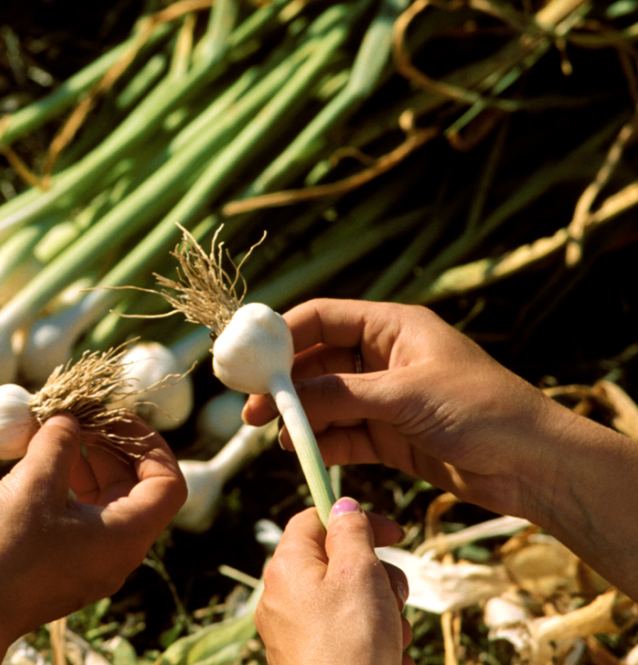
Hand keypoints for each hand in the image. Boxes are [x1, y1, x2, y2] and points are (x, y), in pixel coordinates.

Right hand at [0, 413, 186, 662]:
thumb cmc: (3, 553)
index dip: (147, 443)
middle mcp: (116, 554)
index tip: (112, 418)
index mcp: (125, 536)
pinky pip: (79, 519)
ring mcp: (89, 563)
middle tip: (76, 419)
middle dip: (109, 447)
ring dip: (85, 465)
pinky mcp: (62, 567)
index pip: (168, 482)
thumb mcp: (33, 484)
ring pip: (105, 503)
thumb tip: (69, 420)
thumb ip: (59, 443)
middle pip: (136, 489)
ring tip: (51, 438)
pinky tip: (35, 468)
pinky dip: (67, 488)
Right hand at [242, 298, 562, 519]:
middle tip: (250, 407)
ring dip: (299, 416)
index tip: (250, 357)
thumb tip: (287, 400)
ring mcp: (385, 397)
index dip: (284, 334)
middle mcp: (384, 357)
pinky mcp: (389, 435)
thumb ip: (342, 394)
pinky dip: (322, 441)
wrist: (533, 465)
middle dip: (283, 383)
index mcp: (393, 327)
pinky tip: (303, 452)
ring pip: (326, 400)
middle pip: (317, 361)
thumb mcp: (406, 395)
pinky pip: (343, 433)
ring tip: (272, 434)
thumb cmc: (481, 410)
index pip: (324, 317)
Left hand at [256, 498, 410, 664]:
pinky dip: (375, 644)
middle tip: (393, 598)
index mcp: (287, 567)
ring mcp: (295, 632)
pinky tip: (390, 660)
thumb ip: (352, 532)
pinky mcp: (311, 658)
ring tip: (392, 638)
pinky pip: (349, 637)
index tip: (394, 534)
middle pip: (338, 564)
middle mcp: (283, 597)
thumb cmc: (350, 643)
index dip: (354, 519)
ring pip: (351, 603)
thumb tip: (342, 505)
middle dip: (378, 577)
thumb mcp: (358, 572)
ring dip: (383, 615)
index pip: (314, 520)